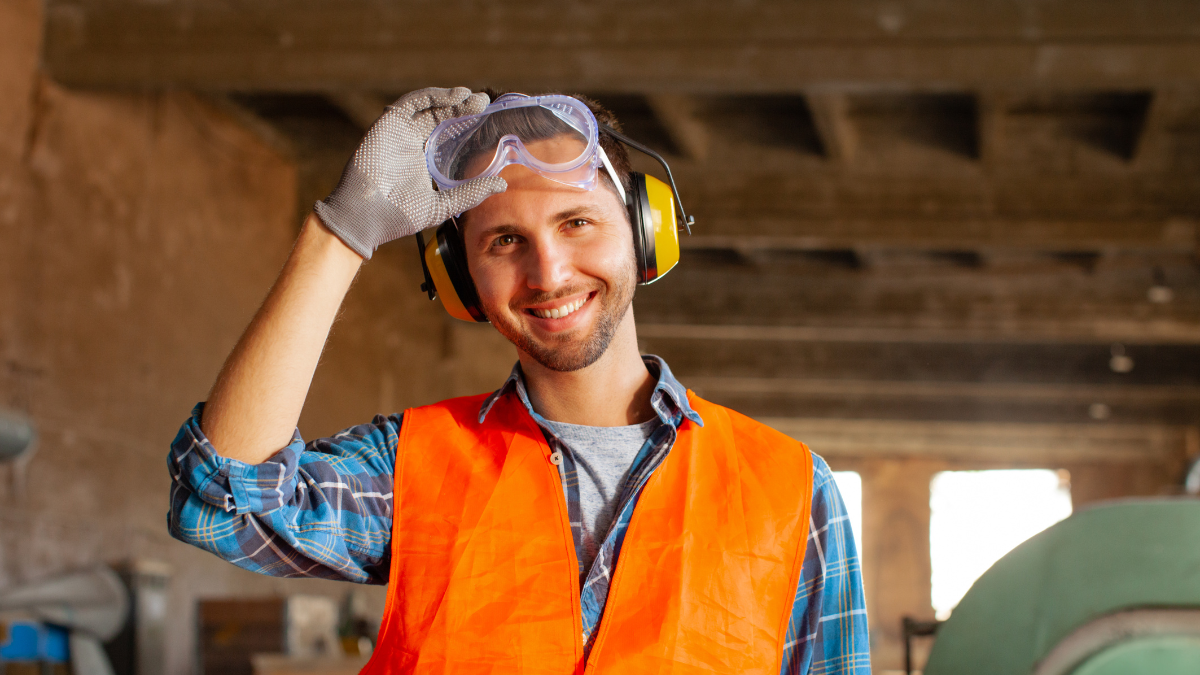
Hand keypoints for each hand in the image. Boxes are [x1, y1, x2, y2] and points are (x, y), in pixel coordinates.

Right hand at [313, 87, 506, 258]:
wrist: (366, 216)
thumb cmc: (399, 216)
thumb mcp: (444, 204)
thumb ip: (471, 193)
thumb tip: (501, 185)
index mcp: (424, 161)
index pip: (448, 136)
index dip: (467, 126)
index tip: (488, 121)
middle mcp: (413, 143)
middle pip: (442, 118)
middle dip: (463, 110)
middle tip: (484, 103)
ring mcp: (401, 132)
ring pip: (430, 107)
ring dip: (452, 100)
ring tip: (474, 98)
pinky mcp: (389, 123)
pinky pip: (413, 102)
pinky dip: (434, 95)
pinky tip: (455, 96)